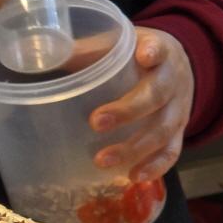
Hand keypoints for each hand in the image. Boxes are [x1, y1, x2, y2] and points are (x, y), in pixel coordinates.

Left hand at [89, 27, 192, 182]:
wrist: (177, 66)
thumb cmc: (136, 57)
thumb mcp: (117, 46)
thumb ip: (86, 52)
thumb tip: (43, 56)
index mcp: (159, 50)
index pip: (160, 48)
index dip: (154, 52)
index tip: (144, 56)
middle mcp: (173, 80)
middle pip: (156, 95)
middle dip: (128, 110)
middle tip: (96, 122)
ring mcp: (179, 108)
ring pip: (162, 129)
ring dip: (133, 148)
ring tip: (102, 161)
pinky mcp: (179, 132)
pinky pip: (172, 152)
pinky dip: (155, 166)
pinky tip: (133, 177)